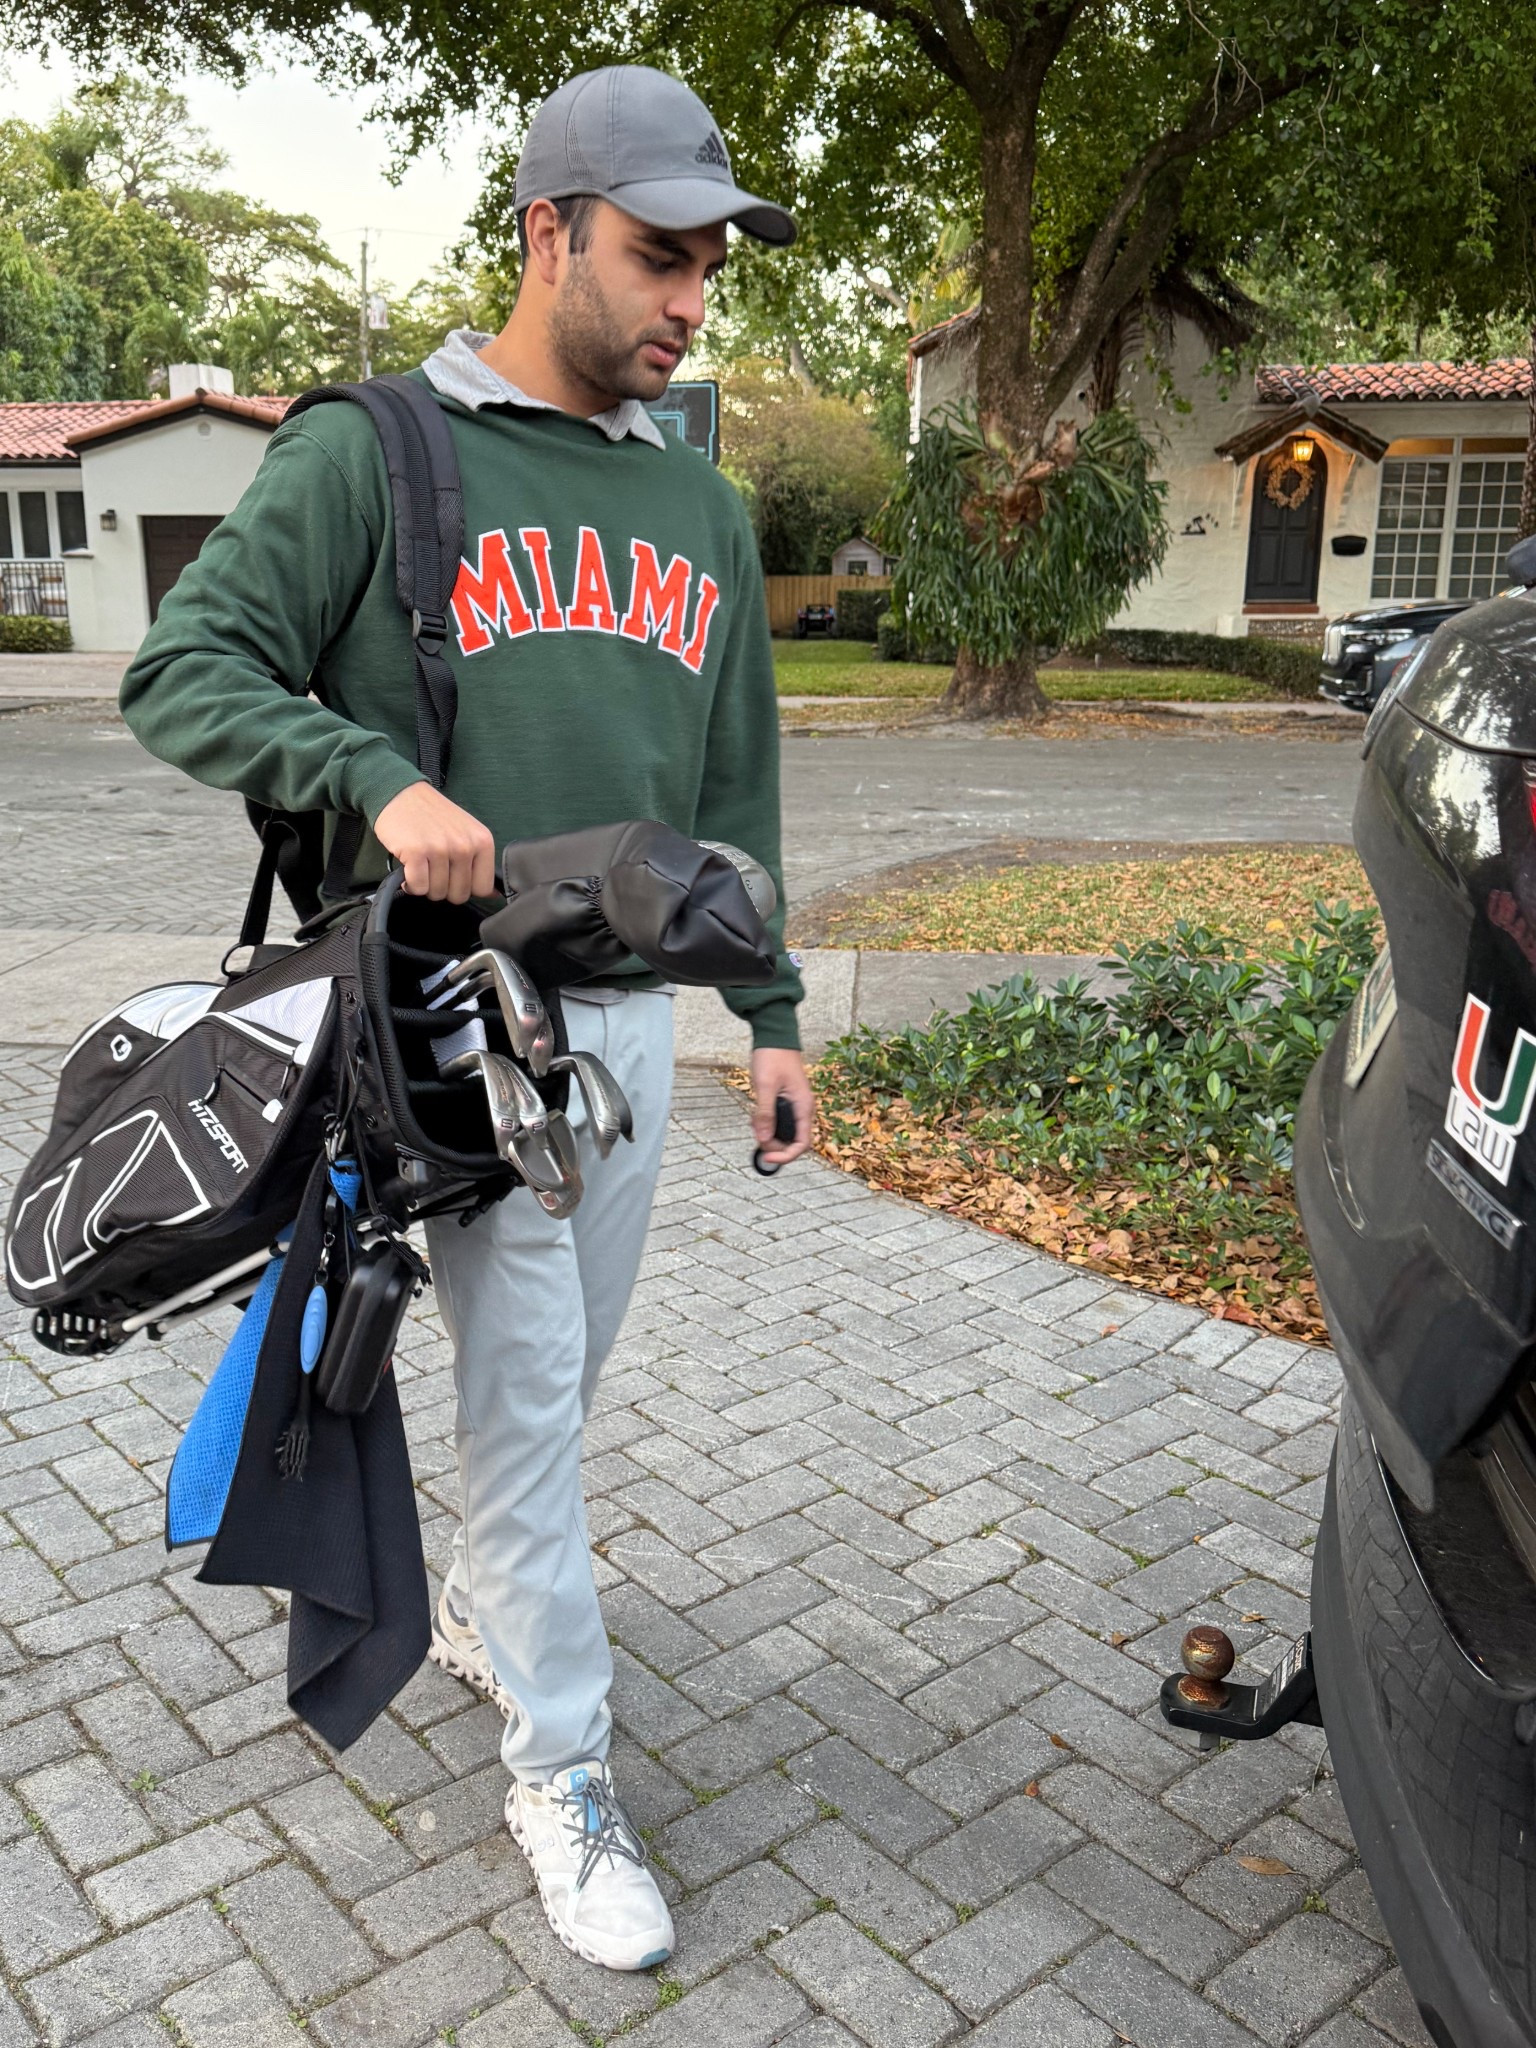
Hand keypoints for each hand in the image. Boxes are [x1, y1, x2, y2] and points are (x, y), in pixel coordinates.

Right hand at [374, 783, 495, 902]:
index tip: (453, 876)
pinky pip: (418, 887)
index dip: (466, 888)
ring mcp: (440, 849)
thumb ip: (479, 861)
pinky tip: (409, 870)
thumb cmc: (433, 815)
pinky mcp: (416, 853)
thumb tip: (493, 895)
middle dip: (443, 888)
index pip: (483, 888)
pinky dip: (411, 885)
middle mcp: (464, 845)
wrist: (400, 793)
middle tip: (433, 870)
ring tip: (421, 866)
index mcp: (482, 841)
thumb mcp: (466, 832)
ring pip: (437, 893)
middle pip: (459, 894)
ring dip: (425, 886)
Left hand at [750, 1047, 813, 1166]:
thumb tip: (762, 1140)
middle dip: (772, 1143)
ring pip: (783, 1132)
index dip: (785, 1156)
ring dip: (768, 1133)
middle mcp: (802, 1110)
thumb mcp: (766, 1086)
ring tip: (754, 1121)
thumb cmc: (773, 1057)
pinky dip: (766, 1123)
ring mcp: (794, 1107)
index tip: (767, 1158)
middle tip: (755, 1132)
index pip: (802, 1144)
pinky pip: (778, 1121)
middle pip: (791, 1141)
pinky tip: (755, 1114)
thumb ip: (765, 1114)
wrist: (775, 1037)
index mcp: (803, 1108)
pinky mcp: (786, 1103)